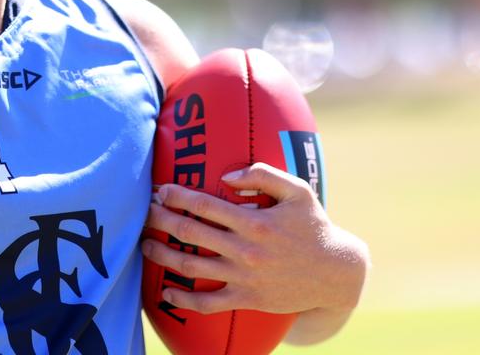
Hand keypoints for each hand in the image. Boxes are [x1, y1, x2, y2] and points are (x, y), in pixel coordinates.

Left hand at [143, 162, 367, 315]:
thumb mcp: (298, 191)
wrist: (335, 273)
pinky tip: (166, 292)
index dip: (177, 196)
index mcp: (255, 221)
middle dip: (161, 220)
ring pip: (192, 267)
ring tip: (145, 246)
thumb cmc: (314, 226)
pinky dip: (184, 300)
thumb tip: (226, 175)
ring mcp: (244, 277)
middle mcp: (246, 250)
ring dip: (162, 256)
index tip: (160, 191)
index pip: (205, 205)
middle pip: (190, 233)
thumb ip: (263, 174)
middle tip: (144, 212)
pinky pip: (208, 303)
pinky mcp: (247, 298)